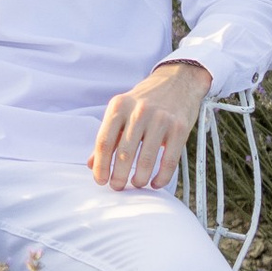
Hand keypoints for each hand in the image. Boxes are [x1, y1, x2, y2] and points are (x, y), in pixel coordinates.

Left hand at [90, 59, 210, 191]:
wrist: (177, 82)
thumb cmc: (143, 102)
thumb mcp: (121, 112)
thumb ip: (108, 137)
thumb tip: (91, 165)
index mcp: (118, 107)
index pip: (104, 141)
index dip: (101, 165)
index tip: (100, 181)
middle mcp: (138, 112)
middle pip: (123, 152)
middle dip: (118, 175)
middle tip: (116, 188)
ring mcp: (161, 119)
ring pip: (146, 157)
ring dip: (139, 178)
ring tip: (135, 185)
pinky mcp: (180, 128)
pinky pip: (170, 159)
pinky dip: (162, 176)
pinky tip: (155, 183)